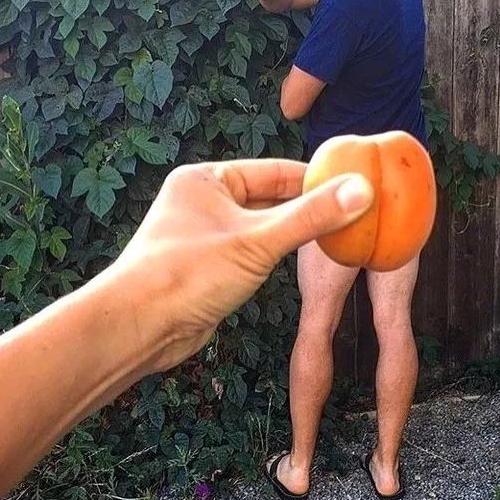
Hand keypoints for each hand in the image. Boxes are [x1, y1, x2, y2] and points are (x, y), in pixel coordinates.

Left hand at [108, 159, 373, 371]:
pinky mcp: (209, 265)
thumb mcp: (257, 241)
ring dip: (293, 231)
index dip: (314, 179)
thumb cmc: (188, 274)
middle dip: (306, 207)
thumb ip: (310, 216)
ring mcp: (206, 234)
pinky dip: (276, 254)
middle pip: (269, 198)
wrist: (138, 329)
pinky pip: (253, 251)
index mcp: (207, 178)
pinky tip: (302, 259)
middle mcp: (204, 200)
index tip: (353, 185)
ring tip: (337, 234)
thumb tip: (362, 189)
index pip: (274, 171)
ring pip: (262, 226)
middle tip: (353, 212)